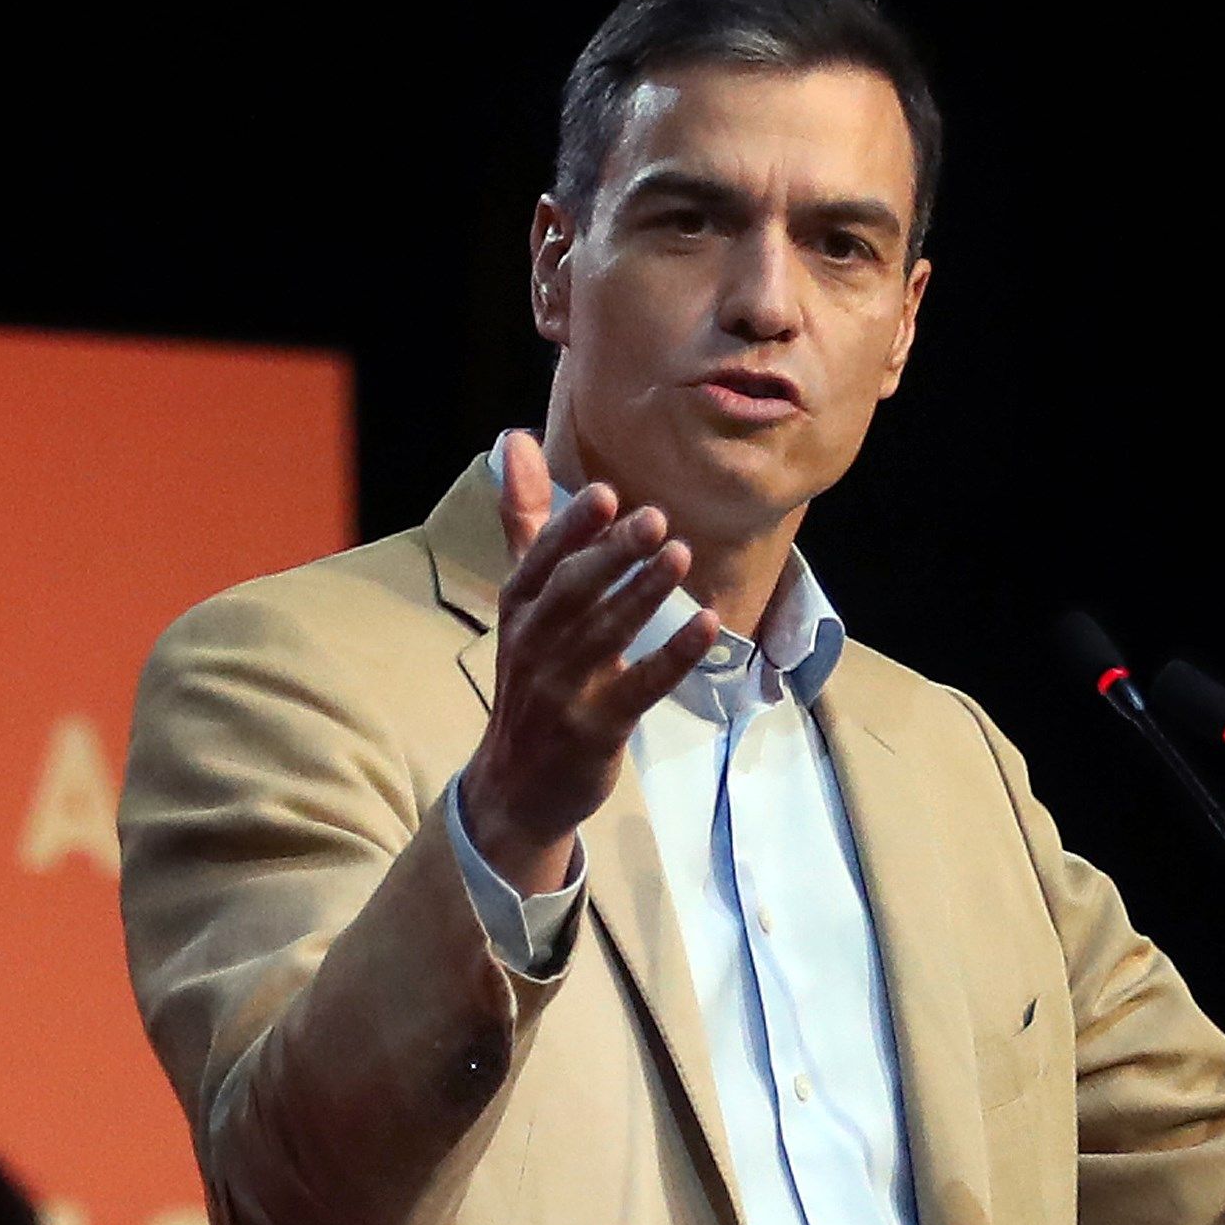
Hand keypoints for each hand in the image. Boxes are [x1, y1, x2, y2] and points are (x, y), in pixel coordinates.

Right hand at [456, 432, 716, 892]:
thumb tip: (516, 439)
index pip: (541, 562)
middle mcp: (536, 644)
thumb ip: (526, 522)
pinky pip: (641, 685)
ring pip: (606, 634)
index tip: (604, 496)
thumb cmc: (532, 676)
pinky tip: (708, 625)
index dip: (570, 530)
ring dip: (644, 595)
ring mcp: (566, 688)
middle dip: (611, 555)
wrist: (517, 784)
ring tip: (681, 556)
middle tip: (655, 519)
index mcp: (520, 608)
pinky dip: (674, 655)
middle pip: (574, 593)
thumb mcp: (522, 600)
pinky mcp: (598, 726)